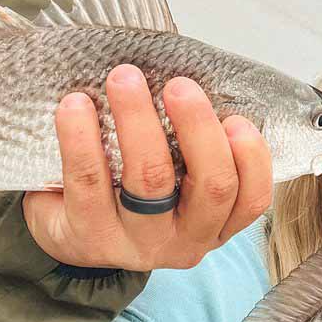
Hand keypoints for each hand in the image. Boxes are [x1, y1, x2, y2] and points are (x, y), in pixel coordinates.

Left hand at [23, 64, 272, 269]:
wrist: (68, 232)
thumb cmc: (134, 191)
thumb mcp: (176, 179)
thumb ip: (193, 142)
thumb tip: (193, 78)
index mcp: (215, 223)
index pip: (251, 198)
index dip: (252, 157)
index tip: (236, 118)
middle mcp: (184, 240)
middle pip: (211, 186)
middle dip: (199, 127)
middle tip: (179, 85)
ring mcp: (137, 242)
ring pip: (150, 179)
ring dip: (139, 120)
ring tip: (124, 79)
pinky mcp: (88, 236)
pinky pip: (89, 180)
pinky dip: (82, 137)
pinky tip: (75, 104)